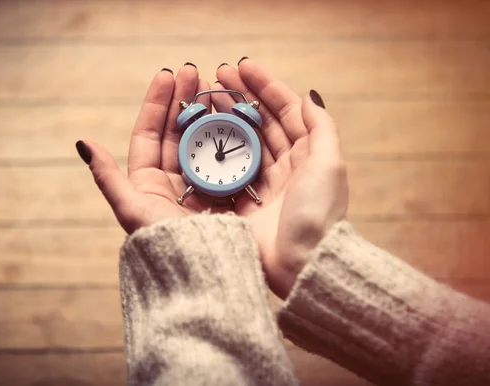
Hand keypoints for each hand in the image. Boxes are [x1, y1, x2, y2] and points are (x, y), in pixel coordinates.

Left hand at [76, 65, 231, 233]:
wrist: (198, 273)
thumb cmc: (161, 241)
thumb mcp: (130, 207)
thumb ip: (107, 177)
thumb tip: (82, 142)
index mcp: (148, 182)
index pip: (150, 133)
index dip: (157, 103)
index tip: (167, 75)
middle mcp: (175, 181)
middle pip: (177, 131)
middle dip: (185, 100)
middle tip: (194, 71)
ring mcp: (202, 185)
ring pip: (203, 140)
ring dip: (208, 111)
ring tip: (215, 84)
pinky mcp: (227, 192)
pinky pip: (228, 156)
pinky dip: (231, 133)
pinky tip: (237, 113)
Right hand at [212, 59, 347, 297]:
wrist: (302, 264)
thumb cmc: (319, 212)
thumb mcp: (328, 163)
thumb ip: (321, 127)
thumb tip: (309, 96)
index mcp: (306, 154)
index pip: (285, 110)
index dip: (264, 86)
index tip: (242, 66)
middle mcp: (283, 166)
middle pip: (259, 122)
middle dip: (238, 97)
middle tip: (214, 76)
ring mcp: (260, 183)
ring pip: (240, 142)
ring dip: (223, 118)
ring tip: (203, 97)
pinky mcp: (241, 202)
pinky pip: (225, 169)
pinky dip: (213, 150)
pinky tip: (198, 133)